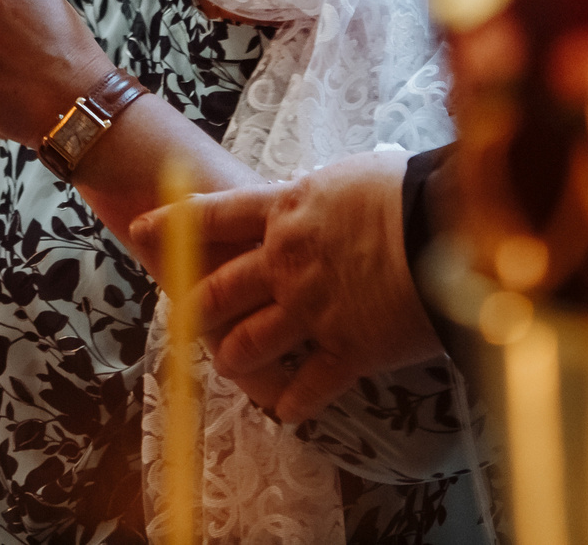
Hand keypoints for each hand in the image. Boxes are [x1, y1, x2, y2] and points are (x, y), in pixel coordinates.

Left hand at [141, 151, 442, 423]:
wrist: (446, 227)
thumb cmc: (407, 190)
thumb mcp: (349, 177)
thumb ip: (318, 198)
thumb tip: (311, 200)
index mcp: (285, 210)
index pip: (212, 215)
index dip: (173, 223)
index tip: (141, 229)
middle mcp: (285, 262)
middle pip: (217, 290)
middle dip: (196, 307)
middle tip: (186, 317)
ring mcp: (310, 310)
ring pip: (247, 344)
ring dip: (234, 358)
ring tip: (231, 363)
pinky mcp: (345, 350)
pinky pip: (305, 388)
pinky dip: (291, 403)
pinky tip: (286, 411)